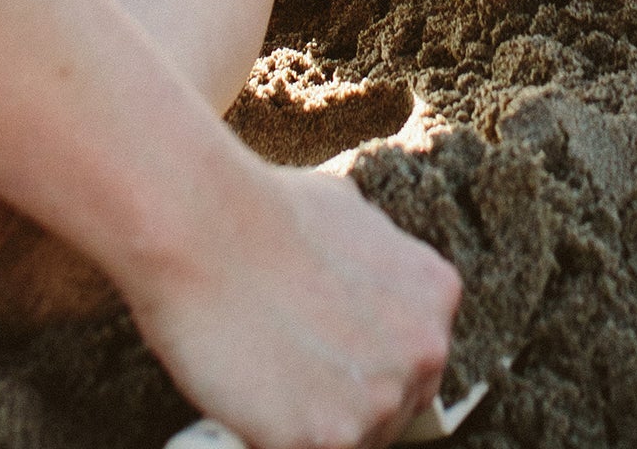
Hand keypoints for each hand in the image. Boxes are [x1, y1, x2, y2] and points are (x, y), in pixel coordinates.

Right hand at [125, 160, 458, 448]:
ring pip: (356, 440)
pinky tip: (254, 389)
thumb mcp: (351, 213)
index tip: (330, 351)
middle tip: (295, 362)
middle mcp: (422, 351)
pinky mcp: (326, 440)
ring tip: (269, 367)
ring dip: (314, 418)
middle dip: (348, 394)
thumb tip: (376, 288)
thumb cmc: (262, 210)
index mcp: (435, 294)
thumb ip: (381, 264)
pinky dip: (277, 434)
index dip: (367, 360)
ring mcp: (378, 401)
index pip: (418, 360)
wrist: (200, 225)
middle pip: (395, 408)